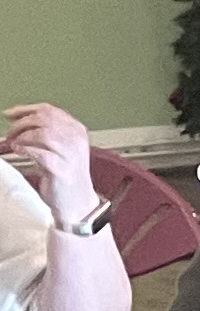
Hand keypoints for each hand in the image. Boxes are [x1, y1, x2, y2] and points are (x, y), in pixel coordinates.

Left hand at [1, 105, 96, 219]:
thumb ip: (46, 131)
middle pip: (44, 119)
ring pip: (43, 134)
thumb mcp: (60, 147)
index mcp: (77, 130)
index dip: (25, 110)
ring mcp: (71, 155)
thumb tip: (18, 119)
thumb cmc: (65, 174)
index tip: (10, 114)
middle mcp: (76, 140)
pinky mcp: (62, 170)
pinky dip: (26, 150)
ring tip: (15, 144)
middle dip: (21, 124)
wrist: (76, 201)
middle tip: (11, 133)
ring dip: (22, 137)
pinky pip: (41, 154)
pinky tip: (20, 151)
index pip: (49, 110)